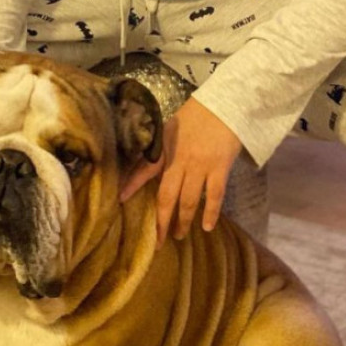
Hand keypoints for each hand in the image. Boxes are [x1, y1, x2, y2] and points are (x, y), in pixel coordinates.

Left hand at [119, 97, 242, 248]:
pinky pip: (214, 196)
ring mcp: (201, 166)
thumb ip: (161, 146)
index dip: (132, 185)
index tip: (121, 200)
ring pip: (189, 200)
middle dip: (162, 220)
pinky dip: (210, 213)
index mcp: (166, 147)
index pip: (145, 168)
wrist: (224, 105)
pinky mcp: (219, 168)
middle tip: (158, 240)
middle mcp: (180, 160)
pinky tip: (206, 226)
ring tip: (179, 235)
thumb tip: (147, 164)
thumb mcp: (171, 127)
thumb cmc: (197, 115)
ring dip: (183, 220)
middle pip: (167, 196)